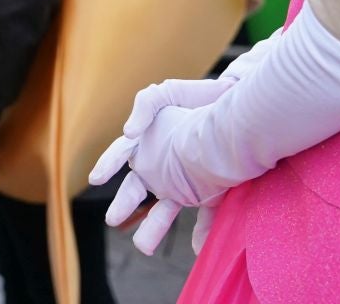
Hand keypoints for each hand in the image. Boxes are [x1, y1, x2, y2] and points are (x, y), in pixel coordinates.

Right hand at [89, 77, 234, 254]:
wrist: (242, 107)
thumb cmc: (202, 97)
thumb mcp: (168, 93)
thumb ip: (145, 104)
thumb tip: (127, 132)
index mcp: (151, 140)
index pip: (123, 154)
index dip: (108, 164)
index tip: (97, 178)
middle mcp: (165, 165)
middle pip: (138, 189)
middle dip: (124, 204)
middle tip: (112, 218)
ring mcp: (188, 181)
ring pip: (166, 209)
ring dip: (154, 227)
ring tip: (143, 246)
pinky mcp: (213, 192)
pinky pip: (205, 216)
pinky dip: (201, 232)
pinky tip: (197, 246)